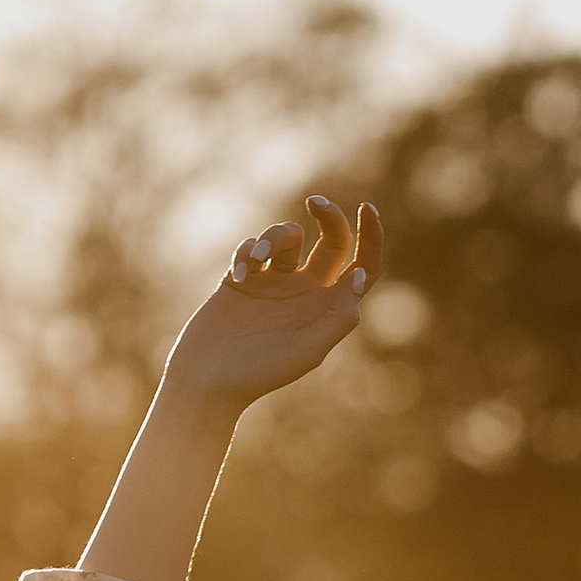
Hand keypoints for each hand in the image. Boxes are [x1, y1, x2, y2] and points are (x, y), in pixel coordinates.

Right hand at [161, 196, 383, 414]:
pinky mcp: (243, 278)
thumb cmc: (259, 372)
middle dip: (328, 216)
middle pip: (332, 241)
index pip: (362, 268)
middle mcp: (306, 293)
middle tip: (315, 202)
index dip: (371, 238)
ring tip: (257, 259)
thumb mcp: (307, 350)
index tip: (367, 208)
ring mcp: (274, 283)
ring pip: (287, 236)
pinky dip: (246, 252)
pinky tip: (237, 275)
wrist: (208, 379)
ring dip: (274, 237)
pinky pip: (252, 246)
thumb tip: (360, 275)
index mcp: (327, 310)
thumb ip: (337, 317)